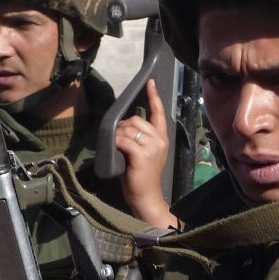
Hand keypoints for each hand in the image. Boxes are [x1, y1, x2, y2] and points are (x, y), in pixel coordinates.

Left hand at [116, 79, 177, 228]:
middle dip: (123, 127)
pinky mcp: (142, 155)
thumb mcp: (146, 153)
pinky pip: (123, 140)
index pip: (159, 112)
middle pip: (136, 119)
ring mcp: (152, 147)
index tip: (150, 82)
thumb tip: (124, 125)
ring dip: (117, 136)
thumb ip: (141, 138)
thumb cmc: (142, 177)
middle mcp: (160, 140)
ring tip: (118, 149)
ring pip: (128, 128)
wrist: (146, 197)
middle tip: (119, 141)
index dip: (154, 96)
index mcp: (162, 138)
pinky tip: (117, 151)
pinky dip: (116, 143)